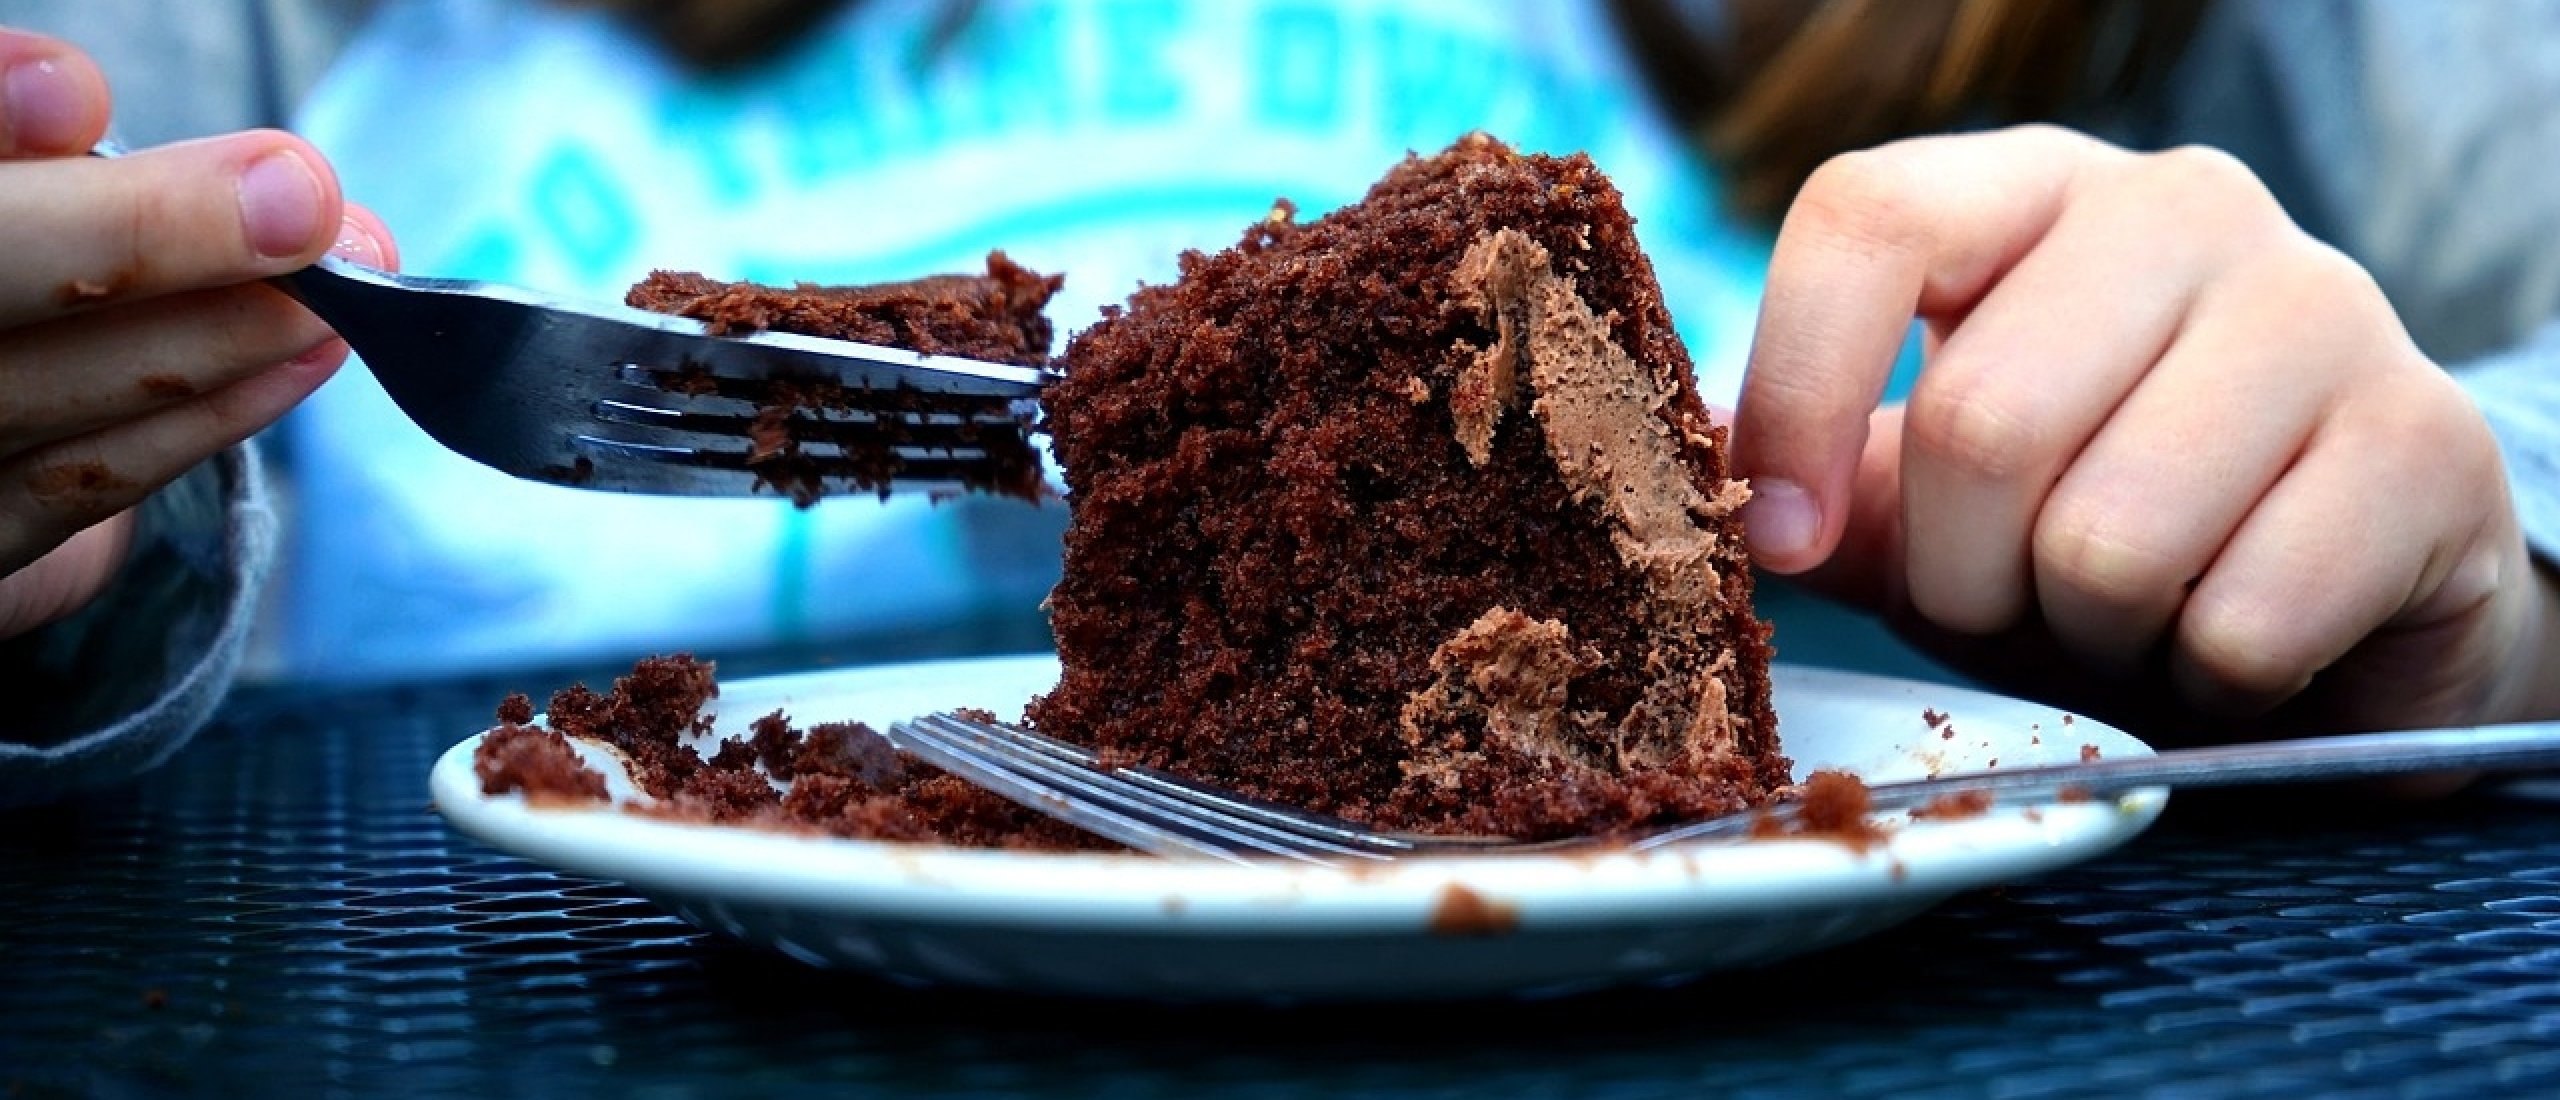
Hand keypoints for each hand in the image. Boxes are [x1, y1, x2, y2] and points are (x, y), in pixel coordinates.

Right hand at [0, 28, 397, 638]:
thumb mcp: (11, 192)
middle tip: (301, 200)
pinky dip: (204, 418)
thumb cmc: (13, 267)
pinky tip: (296, 362)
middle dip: (139, 236)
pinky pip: (82, 482)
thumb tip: (109, 119)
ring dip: (216, 334)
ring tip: (334, 283)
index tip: (77, 90)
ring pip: (44, 392)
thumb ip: (27, 153)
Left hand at [1731, 125, 2559, 741]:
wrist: (2332, 612)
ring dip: (2087, 636)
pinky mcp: (2428, 446)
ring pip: (2109, 537)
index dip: (1797, 391)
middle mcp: (2182, 211)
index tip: (1783, 536)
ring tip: (2130, 613)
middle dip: (1963, 576)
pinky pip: (2239, 623)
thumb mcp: (1934, 501)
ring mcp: (2323, 311)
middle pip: (1981, 419)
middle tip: (2012, 599)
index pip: (1867, 216)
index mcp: (2031, 192)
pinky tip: (2232, 640)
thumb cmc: (2098, 531)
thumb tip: (1680, 452)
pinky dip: (2205, 681)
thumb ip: (1817, 479)